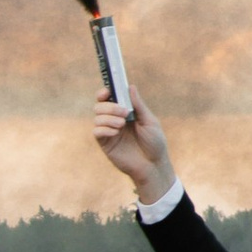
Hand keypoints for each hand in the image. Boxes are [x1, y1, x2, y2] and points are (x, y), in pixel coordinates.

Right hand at [91, 88, 173, 206]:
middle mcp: (114, 120)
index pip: (109, 98)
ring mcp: (109, 132)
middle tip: (124, 113)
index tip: (107, 91)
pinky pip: (96, 132)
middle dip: (110, 106)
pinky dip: (104, 129)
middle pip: (100, 106)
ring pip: (97, 117)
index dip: (105, 92)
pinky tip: (116, 133)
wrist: (153, 164)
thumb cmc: (154, 143)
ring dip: (109, 118)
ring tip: (122, 125)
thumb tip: (130, 87)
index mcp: (125, 112)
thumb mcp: (149, 121)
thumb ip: (138, 105)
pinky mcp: (105, 144)